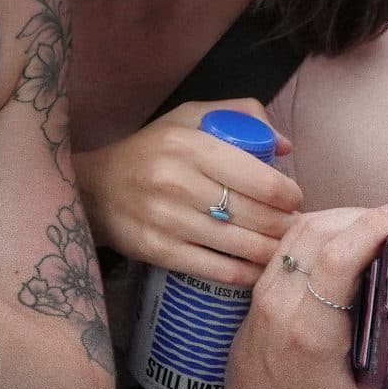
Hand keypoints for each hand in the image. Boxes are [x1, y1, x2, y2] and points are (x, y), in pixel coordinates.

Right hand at [75, 99, 302, 286]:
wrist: (94, 188)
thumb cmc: (152, 151)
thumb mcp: (188, 118)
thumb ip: (239, 115)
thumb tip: (284, 147)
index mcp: (188, 145)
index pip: (263, 182)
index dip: (291, 195)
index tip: (293, 199)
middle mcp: (175, 181)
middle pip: (258, 217)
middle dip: (286, 226)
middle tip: (290, 226)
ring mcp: (165, 219)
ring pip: (243, 246)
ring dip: (271, 251)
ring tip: (278, 246)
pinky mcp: (158, 251)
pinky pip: (220, 271)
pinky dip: (246, 273)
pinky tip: (255, 267)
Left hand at [225, 200, 387, 388]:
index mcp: (309, 335)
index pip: (333, 264)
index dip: (368, 229)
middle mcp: (280, 305)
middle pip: (317, 236)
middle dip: (364, 218)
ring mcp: (265, 292)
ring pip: (299, 232)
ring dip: (343, 218)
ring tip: (386, 226)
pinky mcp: (261, 286)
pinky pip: (289, 242)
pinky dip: (323, 228)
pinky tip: (353, 236)